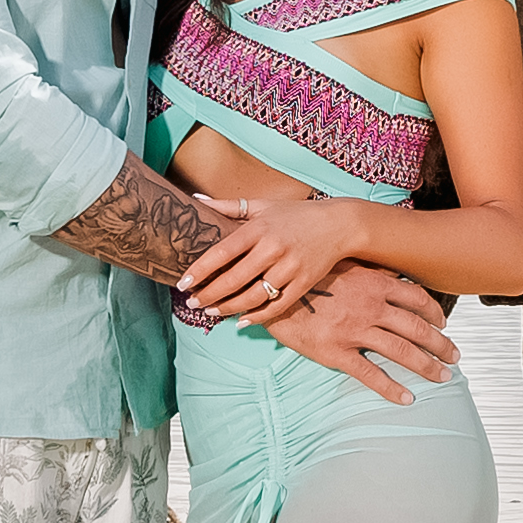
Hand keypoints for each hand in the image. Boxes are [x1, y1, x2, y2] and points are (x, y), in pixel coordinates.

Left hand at [178, 188, 365, 325]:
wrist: (339, 224)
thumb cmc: (295, 214)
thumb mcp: (262, 204)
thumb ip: (228, 206)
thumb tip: (196, 201)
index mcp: (259, 228)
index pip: (222, 252)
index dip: (200, 270)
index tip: (183, 283)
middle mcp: (273, 248)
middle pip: (234, 279)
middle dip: (209, 295)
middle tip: (192, 302)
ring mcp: (290, 268)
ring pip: (253, 297)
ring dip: (229, 308)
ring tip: (211, 312)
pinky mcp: (304, 283)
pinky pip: (276, 306)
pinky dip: (257, 317)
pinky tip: (241, 320)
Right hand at [268, 259, 459, 400]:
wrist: (270, 290)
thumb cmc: (305, 275)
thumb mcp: (341, 263)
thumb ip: (368, 269)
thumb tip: (392, 271)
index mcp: (373, 283)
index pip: (417, 298)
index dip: (435, 312)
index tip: (444, 323)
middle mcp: (370, 307)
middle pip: (417, 328)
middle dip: (441, 344)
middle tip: (455, 357)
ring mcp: (354, 331)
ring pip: (401, 351)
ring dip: (426, 366)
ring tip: (442, 378)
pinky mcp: (336, 352)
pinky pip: (370, 374)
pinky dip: (391, 389)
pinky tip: (407, 398)